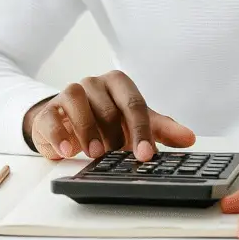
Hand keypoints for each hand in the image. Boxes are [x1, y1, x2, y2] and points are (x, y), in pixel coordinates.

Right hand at [24, 70, 195, 161]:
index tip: (146, 154)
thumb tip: (189, 138)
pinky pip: (51, 118)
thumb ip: (161, 129)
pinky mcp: (49, 110)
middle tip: (117, 155)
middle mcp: (94, 84)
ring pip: (78, 103)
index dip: (142, 131)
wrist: (67, 123)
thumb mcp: (135, 124)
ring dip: (88, 131)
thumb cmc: (107, 121)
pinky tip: (67, 150)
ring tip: (95, 153)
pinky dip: (59, 134)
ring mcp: (69, 93)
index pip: (134, 104)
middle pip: (108, 106)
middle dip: (115, 134)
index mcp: (119, 84)